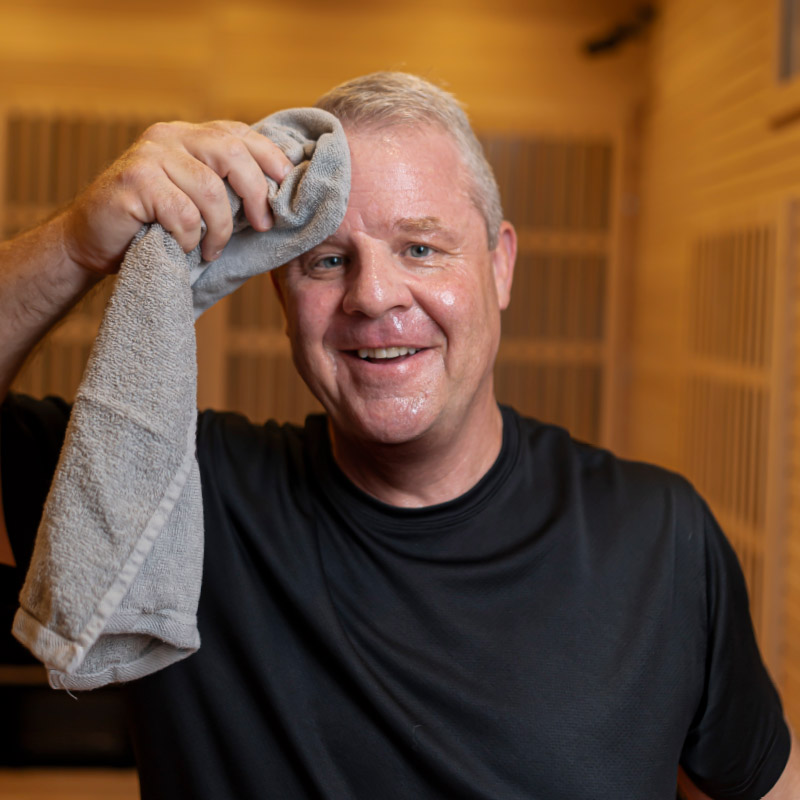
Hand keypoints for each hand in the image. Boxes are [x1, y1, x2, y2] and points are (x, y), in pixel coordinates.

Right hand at [60, 120, 293, 273]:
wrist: (93, 239)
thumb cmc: (152, 224)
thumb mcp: (194, 198)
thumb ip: (225, 187)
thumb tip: (277, 198)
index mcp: (188, 135)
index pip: (238, 134)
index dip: (269, 157)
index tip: (286, 185)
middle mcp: (169, 136)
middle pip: (231, 153)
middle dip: (255, 192)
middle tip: (262, 224)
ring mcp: (149, 155)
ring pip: (210, 190)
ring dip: (219, 229)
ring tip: (212, 250)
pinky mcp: (134, 181)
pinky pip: (182, 214)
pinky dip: (189, 238)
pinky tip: (183, 248)